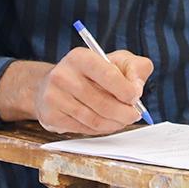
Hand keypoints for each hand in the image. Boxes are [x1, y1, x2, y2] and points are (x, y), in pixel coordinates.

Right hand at [31, 47, 153, 134]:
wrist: (57, 83)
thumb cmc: (93, 72)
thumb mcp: (117, 60)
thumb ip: (135, 68)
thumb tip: (137, 89)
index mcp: (80, 57)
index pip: (108, 75)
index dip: (126, 90)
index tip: (135, 97)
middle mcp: (62, 75)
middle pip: (102, 102)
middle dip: (124, 113)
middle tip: (134, 115)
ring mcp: (54, 97)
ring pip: (94, 119)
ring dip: (114, 123)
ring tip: (123, 120)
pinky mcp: (51, 116)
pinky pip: (84, 129)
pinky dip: (101, 130)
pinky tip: (107, 123)